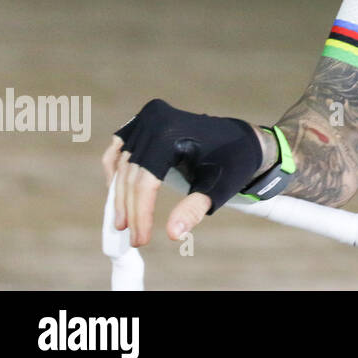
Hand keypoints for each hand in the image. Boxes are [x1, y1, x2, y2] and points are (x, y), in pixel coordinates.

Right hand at [101, 99, 264, 246]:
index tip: (142, 240)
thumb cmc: (233, 163)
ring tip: (123, 223)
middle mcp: (155, 119)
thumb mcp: (219, 187)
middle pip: (132, 174)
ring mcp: (147, 117)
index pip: (146, 181)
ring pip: (123, 165)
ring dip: (120, 195)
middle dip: (131, 210)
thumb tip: (173, 234)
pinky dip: (116, 171)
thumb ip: (195, 209)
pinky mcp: (144, 120)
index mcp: (172, 131)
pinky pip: (120, 149)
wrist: (241, 139)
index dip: (141, 213)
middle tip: (135, 239)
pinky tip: (117, 194)